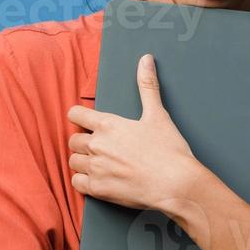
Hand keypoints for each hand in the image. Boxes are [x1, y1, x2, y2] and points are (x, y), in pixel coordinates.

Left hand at [67, 53, 206, 214]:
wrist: (176, 184)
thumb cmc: (168, 150)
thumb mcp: (158, 114)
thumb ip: (147, 86)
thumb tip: (145, 59)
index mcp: (108, 124)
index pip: (75, 114)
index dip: (80, 118)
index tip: (87, 123)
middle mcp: (97, 145)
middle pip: (73, 140)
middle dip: (84, 142)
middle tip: (101, 147)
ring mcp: (96, 168)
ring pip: (73, 161)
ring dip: (83, 161)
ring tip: (100, 163)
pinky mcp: (98, 190)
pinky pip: (77, 183)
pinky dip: (84, 181)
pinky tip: (98, 179)